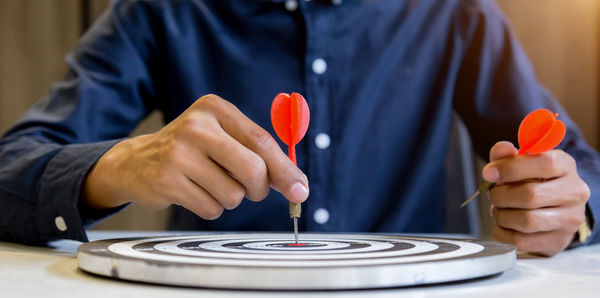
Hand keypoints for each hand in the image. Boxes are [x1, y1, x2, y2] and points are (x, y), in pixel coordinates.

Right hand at [82, 94, 308, 219]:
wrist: (136, 161)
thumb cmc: (193, 150)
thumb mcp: (222, 136)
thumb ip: (259, 154)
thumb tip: (297, 184)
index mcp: (215, 109)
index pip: (261, 141)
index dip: (285, 170)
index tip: (300, 189)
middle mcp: (196, 126)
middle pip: (253, 170)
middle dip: (259, 189)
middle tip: (251, 190)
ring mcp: (178, 153)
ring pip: (233, 195)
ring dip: (230, 198)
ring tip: (210, 184)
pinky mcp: (166, 180)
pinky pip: (211, 208)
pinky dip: (210, 207)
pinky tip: (194, 192)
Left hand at [483, 141, 588, 255]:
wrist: (554, 208)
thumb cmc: (534, 181)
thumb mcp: (521, 162)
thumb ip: (507, 155)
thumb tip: (501, 151)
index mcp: (565, 166)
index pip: (543, 163)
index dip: (511, 168)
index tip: (488, 173)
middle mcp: (574, 192)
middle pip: (530, 195)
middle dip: (501, 195)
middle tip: (492, 194)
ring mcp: (569, 219)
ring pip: (526, 221)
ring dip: (501, 215)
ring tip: (498, 209)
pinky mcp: (558, 241)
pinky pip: (521, 241)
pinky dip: (503, 232)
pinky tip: (503, 225)